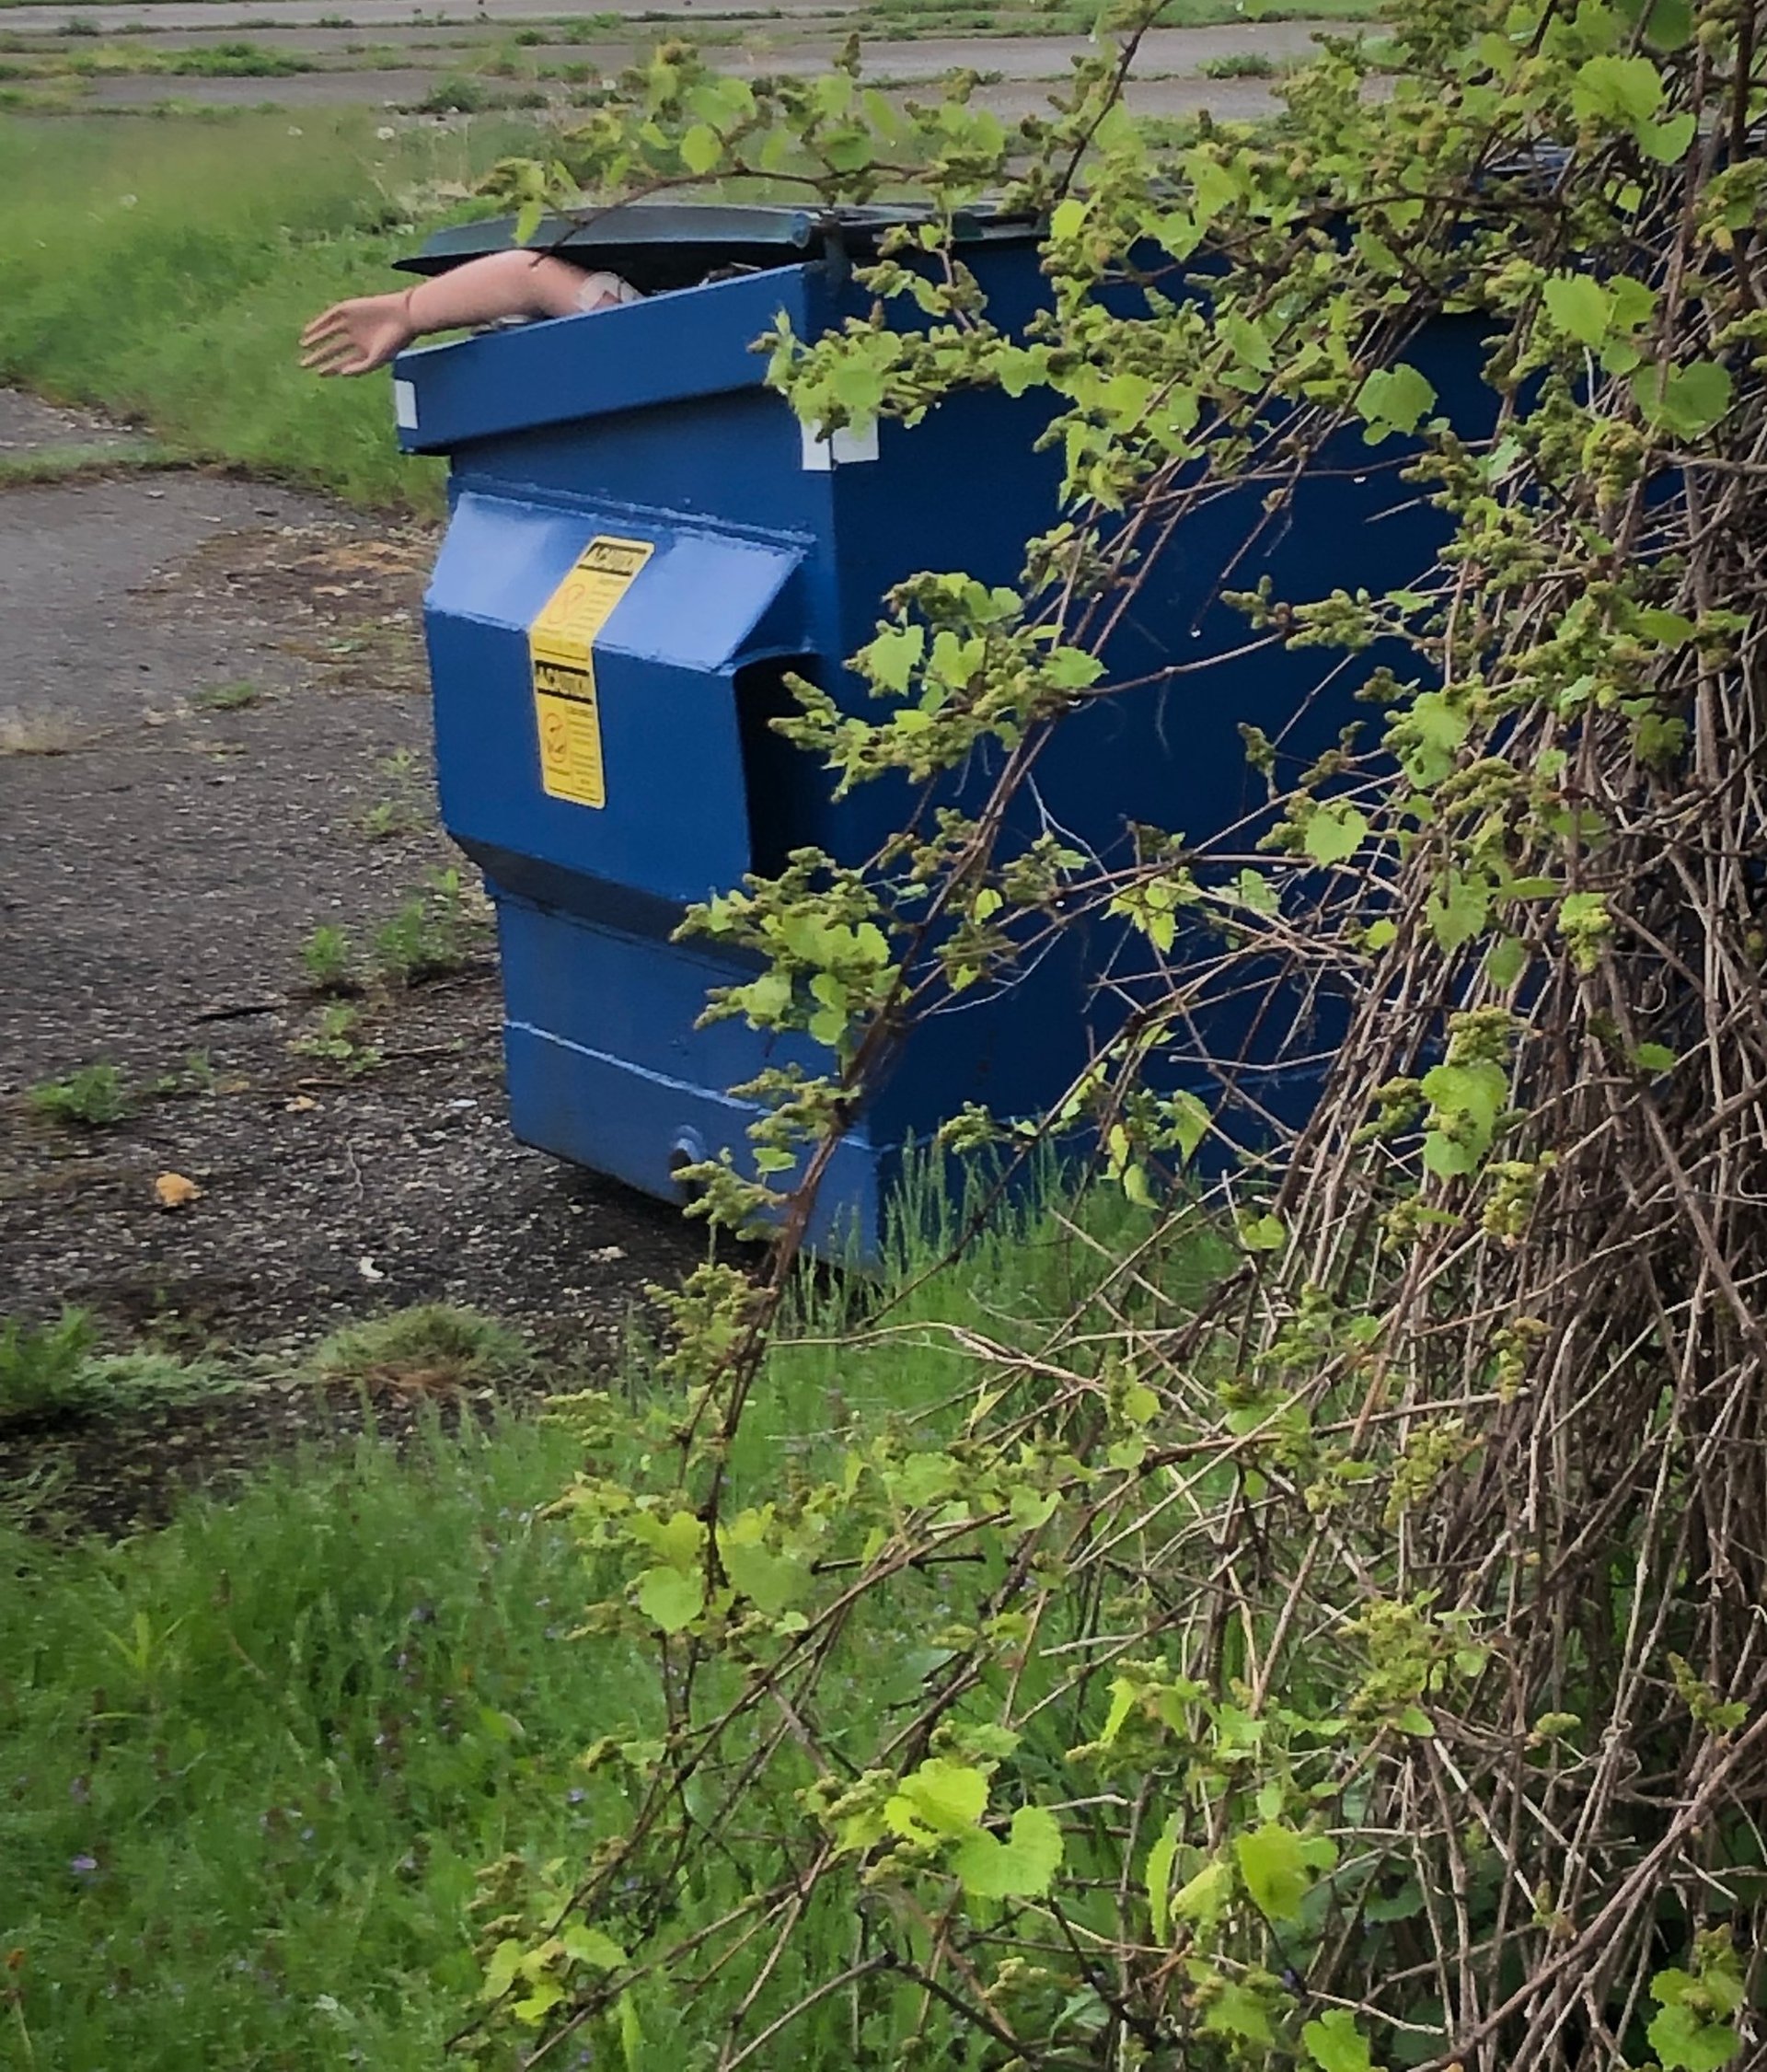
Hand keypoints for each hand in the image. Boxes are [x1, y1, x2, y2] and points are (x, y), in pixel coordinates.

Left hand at [300, 292, 415, 377]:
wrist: (403, 315)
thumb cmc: (394, 341)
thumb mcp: (378, 359)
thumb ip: (360, 368)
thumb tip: (342, 373)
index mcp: (364, 351)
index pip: (343, 361)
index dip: (330, 368)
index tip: (318, 373)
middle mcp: (356, 337)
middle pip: (333, 348)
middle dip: (318, 356)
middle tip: (303, 365)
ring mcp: (351, 322)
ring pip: (329, 331)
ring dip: (316, 339)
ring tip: (303, 346)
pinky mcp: (349, 309)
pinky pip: (329, 317)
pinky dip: (319, 324)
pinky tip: (308, 331)